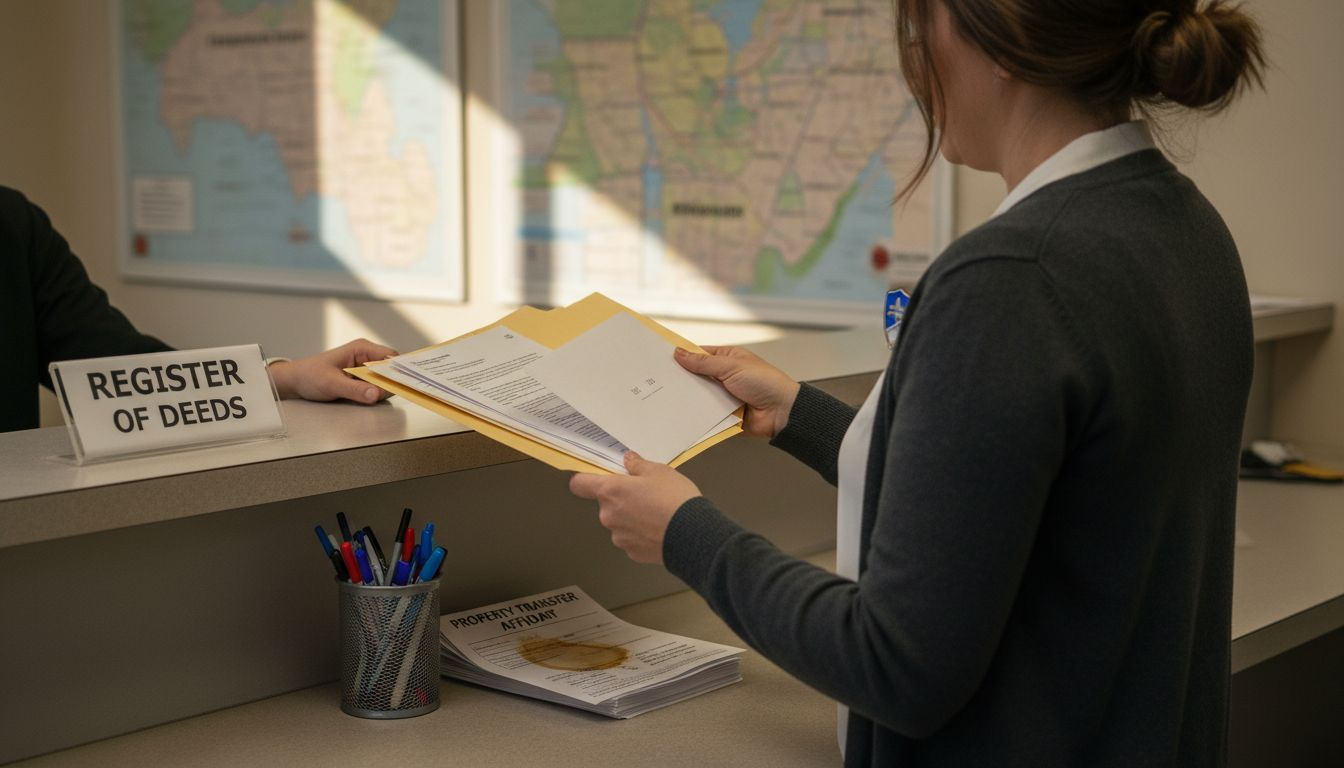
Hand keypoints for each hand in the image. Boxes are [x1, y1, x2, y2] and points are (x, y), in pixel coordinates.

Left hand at [268, 338, 397, 404]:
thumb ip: (354, 389)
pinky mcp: (362, 379)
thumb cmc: (309, 376)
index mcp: (361, 349)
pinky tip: (369, 398)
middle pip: (391, 369)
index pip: (390, 357)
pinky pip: (377, 386)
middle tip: (387, 394)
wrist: (296, 382)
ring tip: (371, 397)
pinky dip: (376, 393)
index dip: (399, 369)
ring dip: (383, 389)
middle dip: (392, 382)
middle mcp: (366, 356)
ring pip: (385, 379)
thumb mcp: (331, 383)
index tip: (405, 382)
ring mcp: (365, 368)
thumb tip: (377, 394)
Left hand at [569, 451, 700, 563]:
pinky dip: (641, 534)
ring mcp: (619, 536)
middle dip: (621, 499)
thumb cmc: (674, 500)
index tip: (595, 478)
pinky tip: (659, 528)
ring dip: (631, 517)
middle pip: (606, 504)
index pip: (579, 484)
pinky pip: (631, 538)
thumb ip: (638, 465)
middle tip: (644, 494)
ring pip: (619, 522)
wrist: (693, 534)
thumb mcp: (659, 471)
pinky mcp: (631, 552)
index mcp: (611, 491)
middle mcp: (609, 515)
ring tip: (656, 513)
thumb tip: (629, 460)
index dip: (585, 480)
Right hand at [674, 346, 799, 438]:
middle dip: (682, 380)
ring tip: (666, 400)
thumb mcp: (731, 366)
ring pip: (698, 397)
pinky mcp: (723, 415)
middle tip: (659, 382)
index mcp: (727, 359)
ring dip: (688, 399)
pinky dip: (697, 416)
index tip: (663, 359)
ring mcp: (723, 397)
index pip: (699, 355)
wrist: (782, 412)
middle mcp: (724, 377)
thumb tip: (679, 353)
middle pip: (696, 377)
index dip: (682, 356)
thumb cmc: (765, 382)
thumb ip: (703, 362)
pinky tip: (682, 416)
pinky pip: (705, 415)